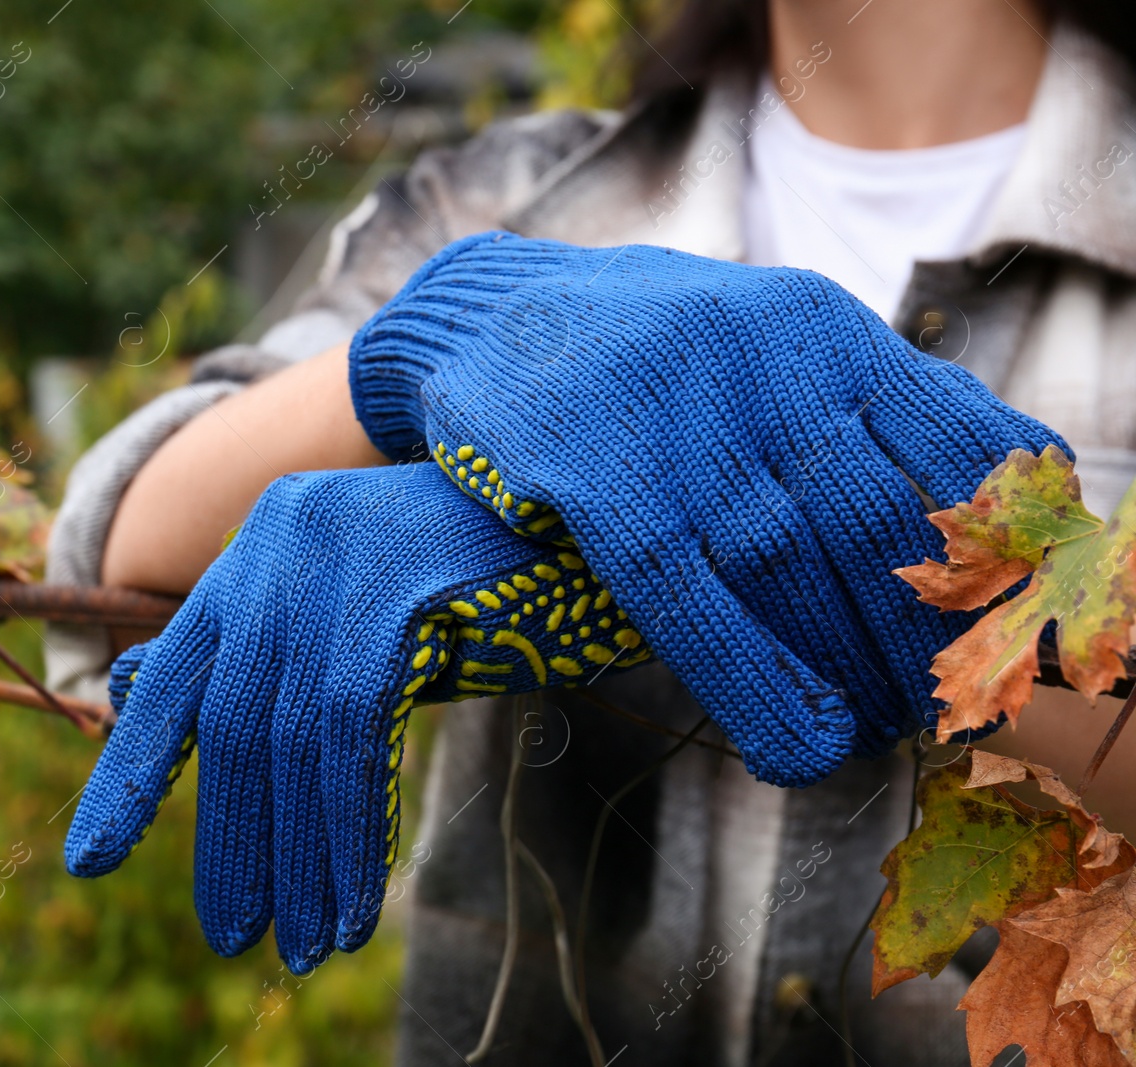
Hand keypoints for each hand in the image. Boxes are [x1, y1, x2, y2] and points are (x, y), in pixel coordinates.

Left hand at [63, 462, 647, 972]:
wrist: (586, 514)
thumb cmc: (481, 584)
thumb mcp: (361, 628)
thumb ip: (267, 665)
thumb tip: (135, 697)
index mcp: (260, 552)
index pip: (175, 675)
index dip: (129, 771)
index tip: (89, 860)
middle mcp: (278, 545)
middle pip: (229, 720)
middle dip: (232, 840)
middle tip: (236, 933)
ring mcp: (333, 556)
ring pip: (287, 738)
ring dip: (299, 858)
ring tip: (310, 943)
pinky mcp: (389, 582)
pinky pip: (350, 734)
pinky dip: (350, 831)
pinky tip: (357, 898)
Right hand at [348, 232, 1066, 781]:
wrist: (491, 310)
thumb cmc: (647, 354)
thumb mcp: (763, 344)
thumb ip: (855, 413)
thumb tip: (971, 534)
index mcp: (819, 325)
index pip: (952, 443)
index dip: (993, 554)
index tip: (1005, 633)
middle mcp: (758, 355)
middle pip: (870, 520)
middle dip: (915, 637)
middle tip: (937, 712)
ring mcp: (671, 408)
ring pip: (783, 560)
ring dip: (841, 667)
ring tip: (873, 733)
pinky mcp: (590, 465)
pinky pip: (683, 589)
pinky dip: (749, 677)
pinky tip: (796, 745)